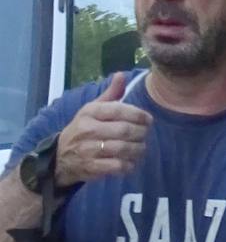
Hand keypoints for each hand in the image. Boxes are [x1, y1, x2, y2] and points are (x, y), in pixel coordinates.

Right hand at [56, 72, 149, 186]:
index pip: (119, 110)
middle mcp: (88, 129)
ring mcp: (89, 149)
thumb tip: (122, 75)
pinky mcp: (92, 167)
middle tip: (144, 135)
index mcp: (90, 112)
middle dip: (141, 133)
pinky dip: (130, 165)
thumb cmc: (84, 129)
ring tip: (140, 148)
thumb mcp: (93, 109)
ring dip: (139, 149)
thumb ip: (111, 94)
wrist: (61, 157)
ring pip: (124, 148)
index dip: (139, 115)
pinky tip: (131, 162)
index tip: (148, 120)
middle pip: (125, 130)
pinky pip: (118, 166)